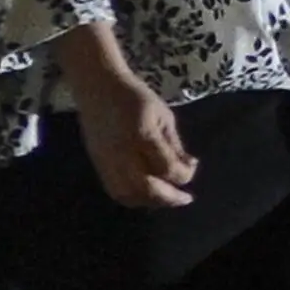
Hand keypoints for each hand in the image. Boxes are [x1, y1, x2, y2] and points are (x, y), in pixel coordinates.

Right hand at [59, 28, 196, 210]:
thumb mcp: (163, 116)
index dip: (184, 174)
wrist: (97, 87)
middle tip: (186, 198)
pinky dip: (133, 198)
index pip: (166, 168)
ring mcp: (106, 161)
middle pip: (146, 189)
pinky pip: (115, 191)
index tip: (192, 166)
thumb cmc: (135, 97)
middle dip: (169, 198)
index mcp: (142, 135)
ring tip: (167, 197)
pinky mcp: (97, 164)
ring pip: (128, 195)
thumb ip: (175, 145)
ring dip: (151, 201)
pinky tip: (147, 193)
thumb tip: (189, 166)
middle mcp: (122, 152)